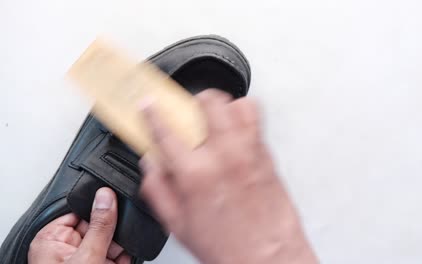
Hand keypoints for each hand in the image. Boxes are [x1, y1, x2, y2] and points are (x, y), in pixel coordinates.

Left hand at [28, 187, 130, 263]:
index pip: (77, 210)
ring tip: (131, 236)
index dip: (98, 203)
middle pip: (97, 225)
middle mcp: (67, 251)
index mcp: (51, 241)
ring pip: (110, 240)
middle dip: (114, 224)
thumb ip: (99, 227)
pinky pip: (118, 254)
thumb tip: (106, 196)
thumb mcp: (87, 257)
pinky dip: (128, 251)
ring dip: (123, 238)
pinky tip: (133, 247)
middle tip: (127, 219)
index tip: (115, 196)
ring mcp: (86, 260)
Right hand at [140, 89, 318, 263]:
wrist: (269, 257)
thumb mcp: (178, 225)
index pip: (166, 129)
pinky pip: (256, 120)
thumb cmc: (230, 247)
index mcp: (196, 173)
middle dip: (193, 100)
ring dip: (222, 106)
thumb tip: (151, 165)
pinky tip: (235, 130)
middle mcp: (224, 155)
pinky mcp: (267, 154)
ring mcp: (249, 151)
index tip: (148, 104)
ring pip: (237, 104)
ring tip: (213, 118)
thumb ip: (158, 189)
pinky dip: (244, 116)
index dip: (152, 111)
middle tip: (187, 112)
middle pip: (208, 102)